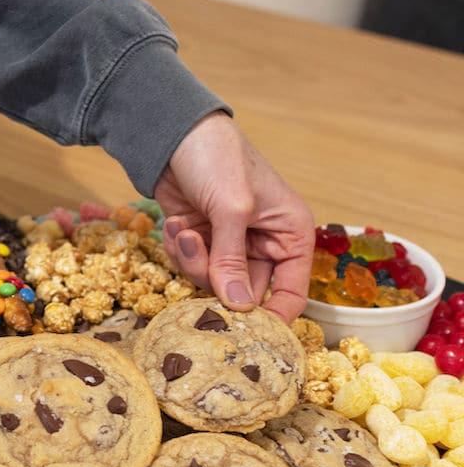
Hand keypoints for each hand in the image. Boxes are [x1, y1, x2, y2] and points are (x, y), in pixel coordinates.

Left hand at [153, 113, 314, 322]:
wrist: (173, 131)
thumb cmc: (218, 157)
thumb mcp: (231, 207)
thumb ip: (232, 259)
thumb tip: (239, 307)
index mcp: (291, 234)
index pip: (292, 292)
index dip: (273, 317)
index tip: (247, 335)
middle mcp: (265, 243)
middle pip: (244, 292)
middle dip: (216, 278)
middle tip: (199, 252)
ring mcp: (230, 243)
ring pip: (212, 282)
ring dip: (192, 260)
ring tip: (184, 227)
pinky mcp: (202, 239)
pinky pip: (190, 266)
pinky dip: (178, 249)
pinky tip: (175, 222)